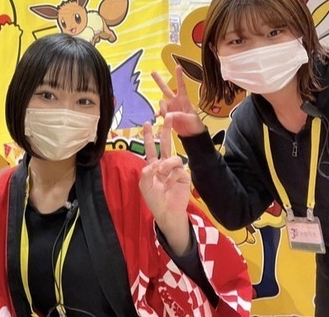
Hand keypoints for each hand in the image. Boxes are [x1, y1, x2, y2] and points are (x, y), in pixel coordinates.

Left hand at [139, 116, 191, 254]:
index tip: (147, 123)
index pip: (151, 148)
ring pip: (173, 156)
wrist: (166, 211)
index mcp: (153, 165)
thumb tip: (152, 164)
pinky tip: (171, 183)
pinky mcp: (184, 175)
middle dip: (166, 130)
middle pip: (166, 144)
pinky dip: (173, 174)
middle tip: (167, 117)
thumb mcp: (144, 186)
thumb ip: (146, 174)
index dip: (149, 136)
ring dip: (166, 163)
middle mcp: (164, 164)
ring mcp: (175, 169)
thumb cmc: (154, 199)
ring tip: (161, 172)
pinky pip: (178, 168)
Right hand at [151, 66, 204, 136]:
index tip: (178, 66)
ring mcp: (170, 108)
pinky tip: (156, 116)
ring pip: (161, 103)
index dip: (179, 76)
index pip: (181, 86)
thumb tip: (169, 114)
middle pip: (165, 89)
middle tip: (152, 72)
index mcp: (183, 100)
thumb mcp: (190, 118)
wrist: (191, 134)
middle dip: (159, 81)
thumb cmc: (195, 124)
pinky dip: (158, 114)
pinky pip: (159, 112)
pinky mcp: (167, 115)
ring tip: (168, 117)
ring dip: (163, 109)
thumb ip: (179, 115)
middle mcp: (175, 101)